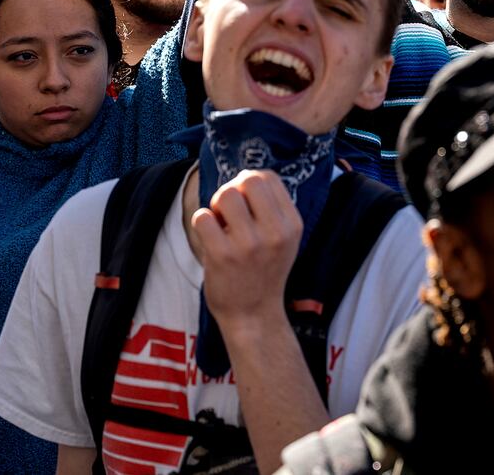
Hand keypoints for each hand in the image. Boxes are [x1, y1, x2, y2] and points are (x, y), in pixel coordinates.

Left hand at [190, 169, 301, 324]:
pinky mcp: (222, 256)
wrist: (253, 315)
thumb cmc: (264, 272)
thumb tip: (245, 177)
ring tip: (219, 224)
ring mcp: (249, 245)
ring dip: (216, 206)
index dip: (250, 181)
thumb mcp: (283, 239)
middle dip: (233, 189)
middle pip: (249, 180)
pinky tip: (209, 237)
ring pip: (225, 195)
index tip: (245, 200)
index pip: (269, 178)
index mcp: (292, 224)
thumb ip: (271, 209)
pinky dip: (201, 222)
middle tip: (229, 211)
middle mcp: (275, 233)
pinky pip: (203, 217)